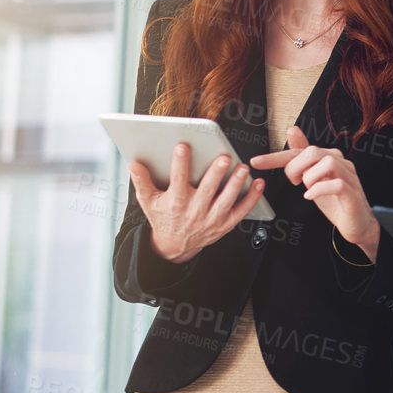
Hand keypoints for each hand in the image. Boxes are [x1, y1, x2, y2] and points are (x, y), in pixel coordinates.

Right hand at [129, 143, 266, 263]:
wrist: (175, 246)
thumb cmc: (163, 217)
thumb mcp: (148, 202)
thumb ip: (141, 182)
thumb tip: (132, 165)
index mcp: (175, 203)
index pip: (177, 180)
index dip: (180, 163)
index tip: (182, 146)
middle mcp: (194, 211)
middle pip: (206, 190)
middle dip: (215, 174)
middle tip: (224, 157)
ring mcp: (211, 219)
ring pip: (226, 201)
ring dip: (235, 184)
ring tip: (243, 168)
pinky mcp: (224, 225)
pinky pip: (241, 211)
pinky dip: (251, 198)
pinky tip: (259, 183)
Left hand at [251, 126, 377, 260]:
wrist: (356, 222)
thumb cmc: (335, 199)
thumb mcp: (313, 176)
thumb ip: (302, 156)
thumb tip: (292, 131)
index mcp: (329, 156)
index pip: (300, 150)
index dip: (276, 156)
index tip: (257, 162)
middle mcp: (340, 162)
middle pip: (313, 152)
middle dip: (295, 167)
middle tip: (294, 182)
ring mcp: (349, 176)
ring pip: (327, 163)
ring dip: (309, 178)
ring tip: (308, 188)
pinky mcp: (352, 193)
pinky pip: (337, 184)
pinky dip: (319, 190)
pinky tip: (311, 196)